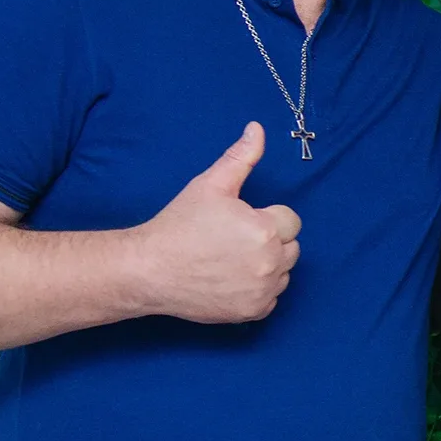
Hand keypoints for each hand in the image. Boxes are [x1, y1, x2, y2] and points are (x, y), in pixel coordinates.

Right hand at [137, 123, 301, 322]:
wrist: (149, 270)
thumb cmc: (178, 225)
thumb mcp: (209, 185)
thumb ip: (240, 157)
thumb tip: (257, 128)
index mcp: (265, 228)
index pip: (290, 220)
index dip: (265, 218)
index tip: (239, 221)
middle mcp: (270, 261)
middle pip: (291, 247)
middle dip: (270, 240)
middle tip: (232, 240)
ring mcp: (263, 290)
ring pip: (283, 273)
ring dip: (267, 266)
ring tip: (230, 259)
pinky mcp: (253, 311)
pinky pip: (271, 298)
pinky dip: (257, 291)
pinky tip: (230, 280)